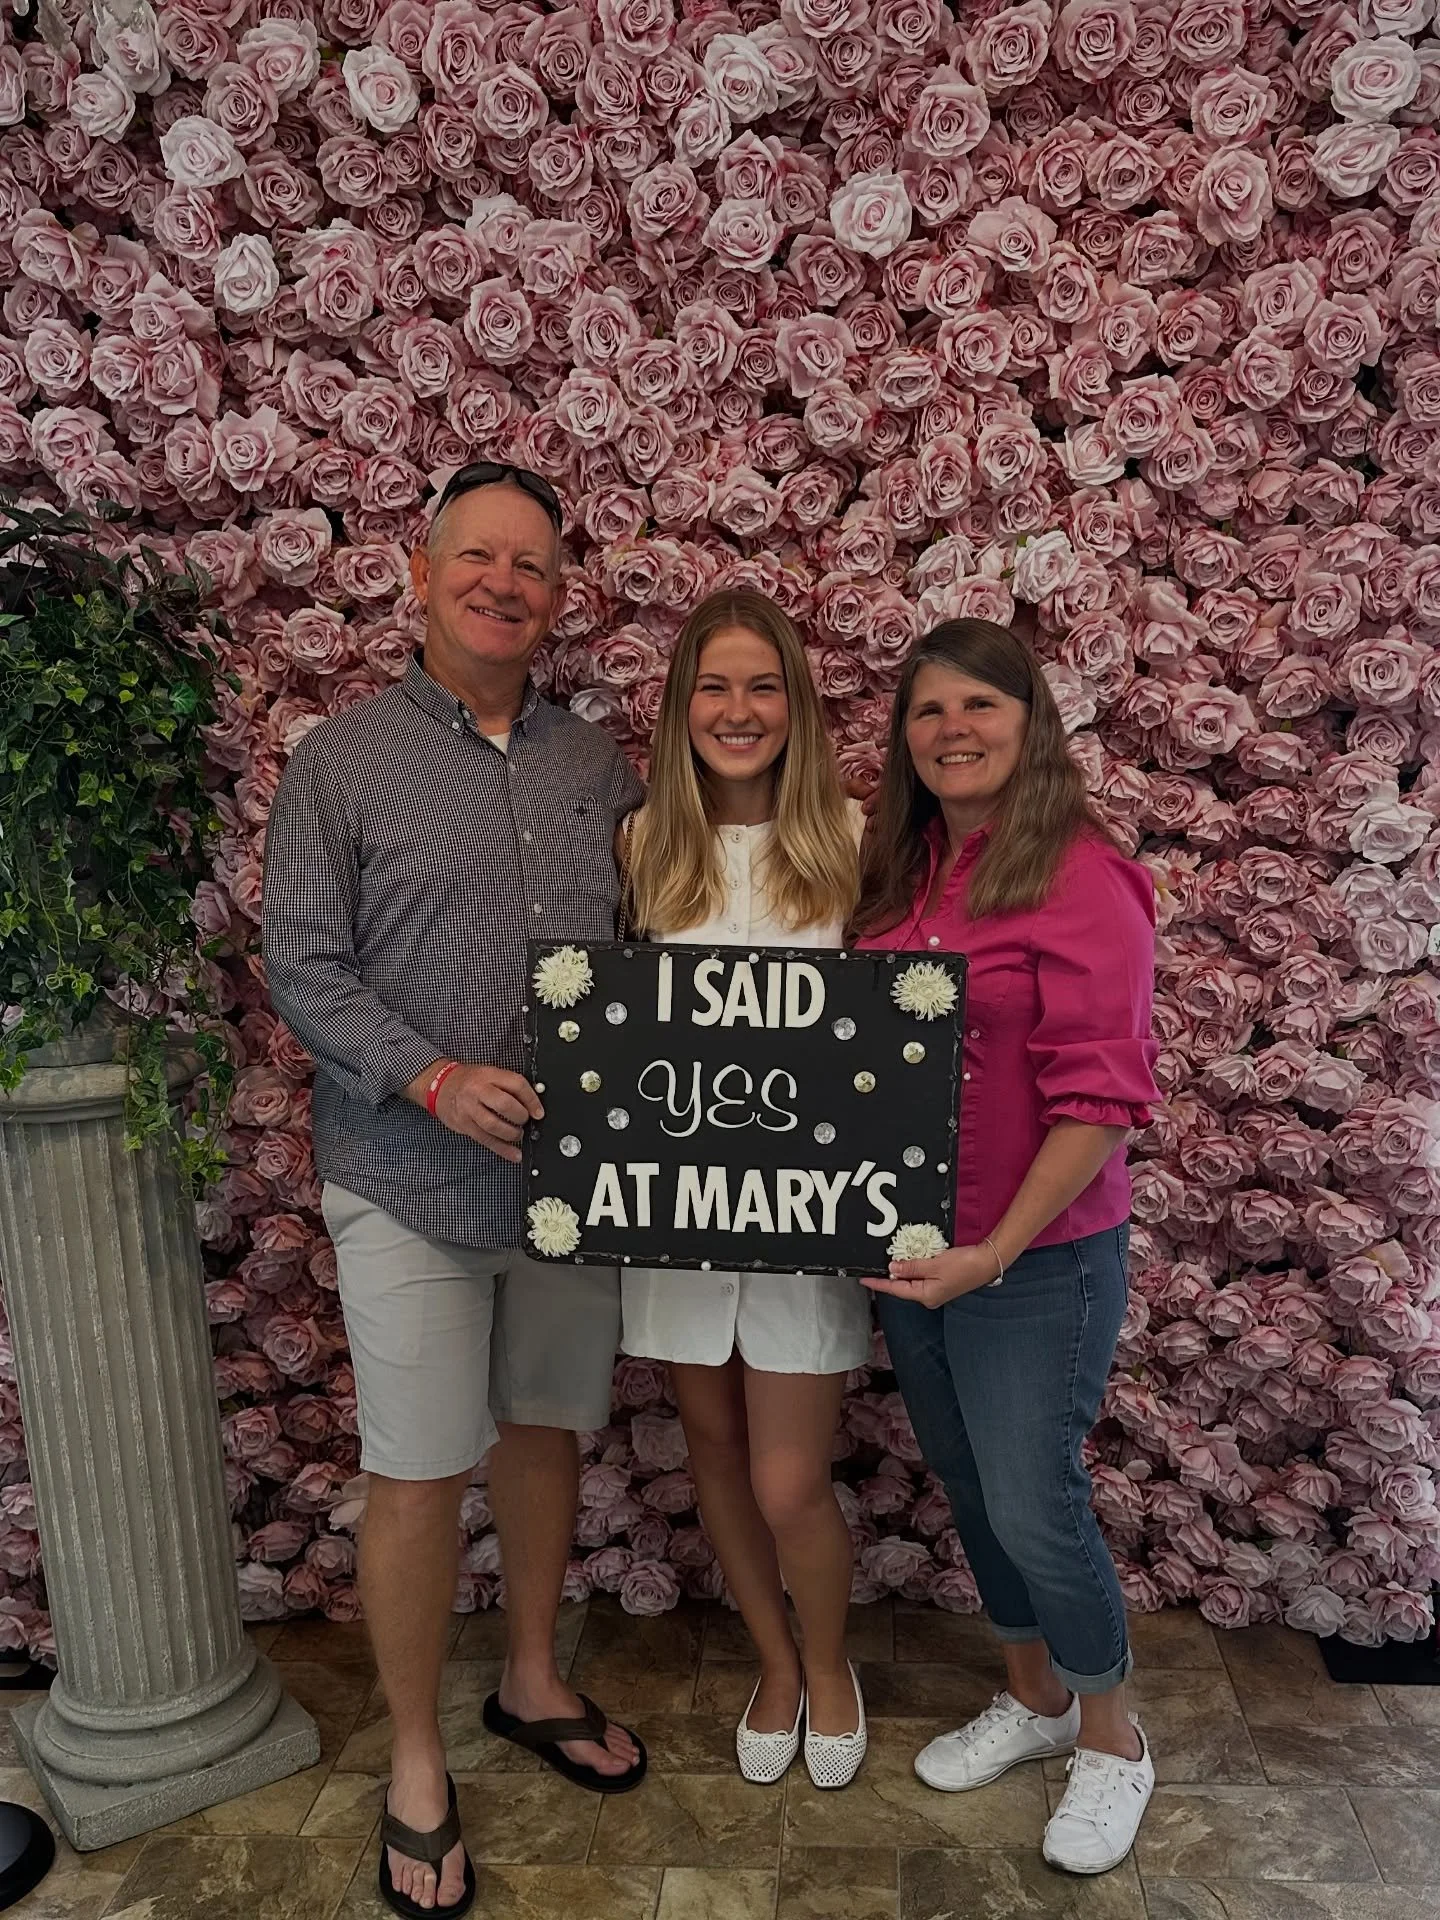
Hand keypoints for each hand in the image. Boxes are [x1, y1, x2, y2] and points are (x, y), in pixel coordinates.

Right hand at [431, 1064, 543, 1162]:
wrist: (439, 1085)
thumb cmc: (468, 1080)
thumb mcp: (489, 1074)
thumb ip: (509, 1086)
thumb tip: (532, 1102)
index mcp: (488, 1075)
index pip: (516, 1085)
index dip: (532, 1100)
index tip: (538, 1112)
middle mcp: (478, 1091)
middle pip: (505, 1105)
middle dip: (520, 1116)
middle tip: (525, 1120)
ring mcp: (469, 1109)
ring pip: (494, 1125)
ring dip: (512, 1134)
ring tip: (518, 1134)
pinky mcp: (464, 1125)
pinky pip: (486, 1140)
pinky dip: (503, 1149)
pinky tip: (513, 1153)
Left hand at [861, 1244, 1002, 1309]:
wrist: (987, 1262)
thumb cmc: (964, 1265)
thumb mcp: (934, 1265)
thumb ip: (911, 1267)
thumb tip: (892, 1269)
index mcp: (925, 1296)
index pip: (896, 1289)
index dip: (879, 1283)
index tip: (864, 1279)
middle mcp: (929, 1296)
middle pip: (903, 1286)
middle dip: (890, 1275)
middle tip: (874, 1266)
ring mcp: (936, 1290)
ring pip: (912, 1279)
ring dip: (903, 1270)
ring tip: (890, 1261)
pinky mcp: (942, 1281)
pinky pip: (922, 1275)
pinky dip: (914, 1267)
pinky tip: (910, 1259)